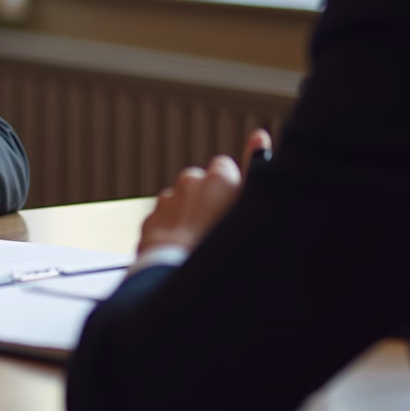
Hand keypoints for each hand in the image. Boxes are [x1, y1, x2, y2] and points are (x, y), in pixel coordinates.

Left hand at [137, 129, 270, 257]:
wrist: (183, 276)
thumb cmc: (229, 249)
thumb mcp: (250, 206)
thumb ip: (255, 168)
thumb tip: (258, 134)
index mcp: (220, 178)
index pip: (225, 168)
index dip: (229, 190)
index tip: (231, 208)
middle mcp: (191, 182)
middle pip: (201, 185)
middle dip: (206, 200)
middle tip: (216, 230)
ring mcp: (168, 201)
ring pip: (180, 203)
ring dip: (187, 217)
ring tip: (199, 245)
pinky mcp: (151, 220)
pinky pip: (163, 221)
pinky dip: (170, 232)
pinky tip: (181, 252)